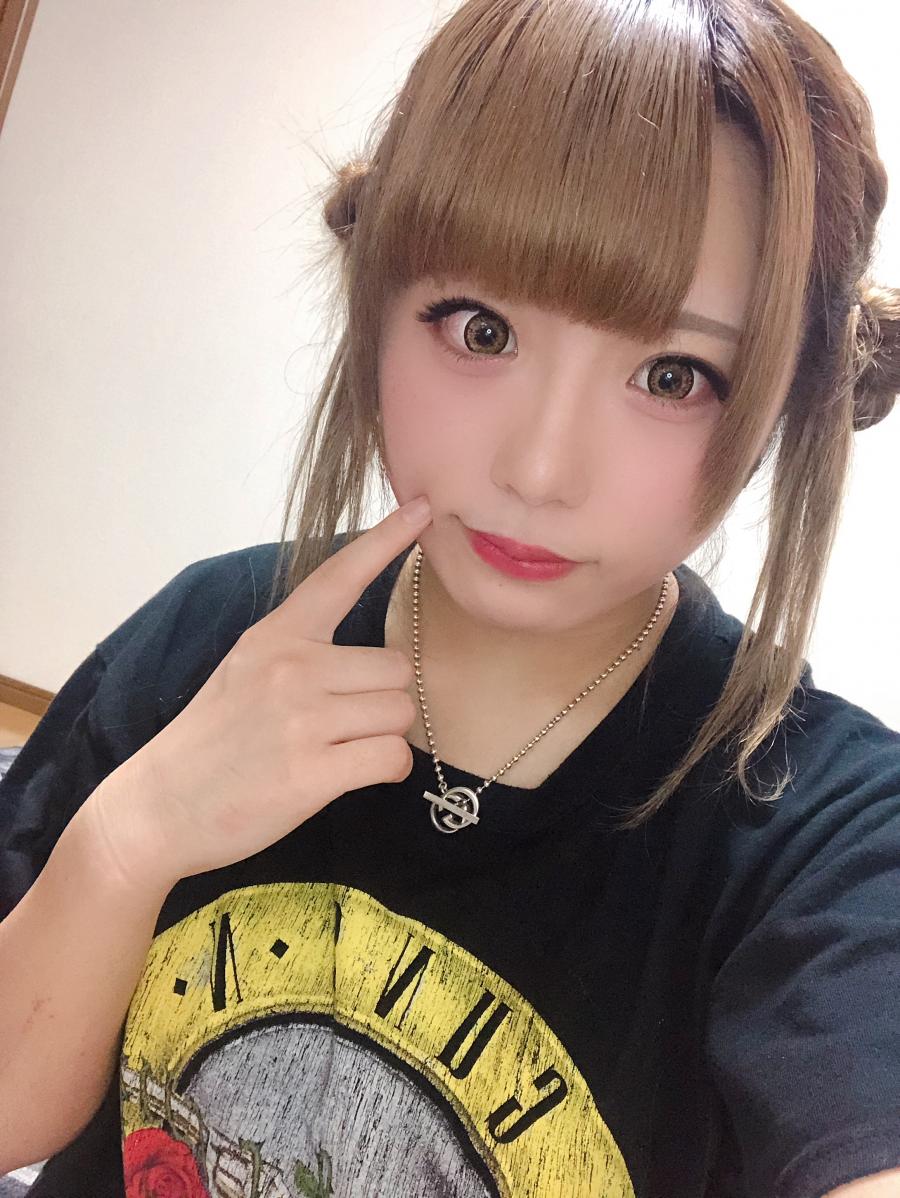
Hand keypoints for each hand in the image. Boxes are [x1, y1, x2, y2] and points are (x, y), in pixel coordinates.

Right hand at [87, 498, 431, 888]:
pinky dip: (385, 771)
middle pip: (397, 668)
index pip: (340, 577)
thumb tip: (372, 665)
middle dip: (385, 700)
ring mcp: (302, 720)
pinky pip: (393, 758)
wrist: (161, 806)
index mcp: (275, 636)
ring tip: (339, 751)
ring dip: (385, 737)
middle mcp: (292, 668)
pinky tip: (351, 776)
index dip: (386, 540)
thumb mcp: (245, 670)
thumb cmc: (212, 740)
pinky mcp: (313, 773)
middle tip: (344, 725)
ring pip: (401, 713)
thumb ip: (300, 653)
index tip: (423, 508)